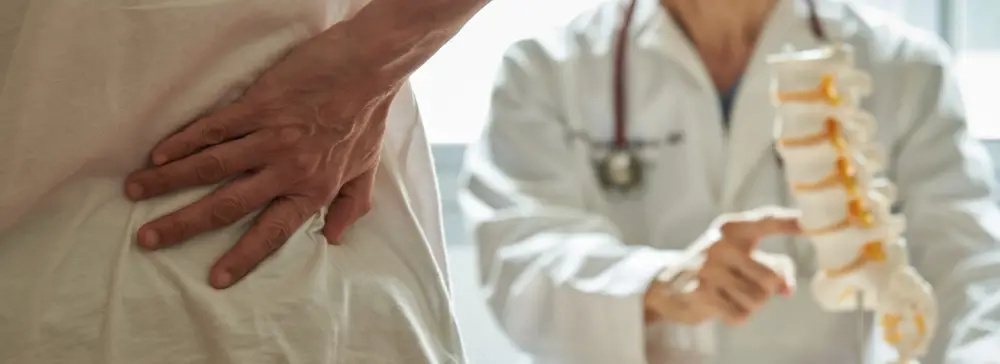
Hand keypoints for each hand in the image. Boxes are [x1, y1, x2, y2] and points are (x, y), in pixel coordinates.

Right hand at [124, 21, 400, 289]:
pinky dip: (184, 141)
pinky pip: (214, 128)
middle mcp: (288, 170)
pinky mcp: (258, 106)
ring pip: (211, 166)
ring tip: (136, 190)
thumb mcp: (367, 170)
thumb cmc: (367, 118)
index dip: (242, 257)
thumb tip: (334, 239)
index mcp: (313, 190)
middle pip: (227, 205)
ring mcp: (270, 137)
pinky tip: (158, 154)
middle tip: (148, 239)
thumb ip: (351, 206)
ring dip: (169, 180)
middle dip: (184, 224)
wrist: (368, 68)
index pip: (272, 233)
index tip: (214, 279)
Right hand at [691, 210, 800, 325]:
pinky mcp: (700, 293)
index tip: (811, 222)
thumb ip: (771, 267)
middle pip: (772, 276)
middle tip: (744, 284)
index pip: (766, 220)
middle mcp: (720, 243)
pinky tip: (719, 305)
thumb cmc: (715, 269)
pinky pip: (740, 315)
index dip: (791, 221)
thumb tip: (788, 290)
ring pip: (758, 299)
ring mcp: (708, 268)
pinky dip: (735, 316)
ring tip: (728, 293)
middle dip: (767, 289)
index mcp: (732, 227)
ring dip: (749, 304)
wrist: (665, 285)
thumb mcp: (741, 258)